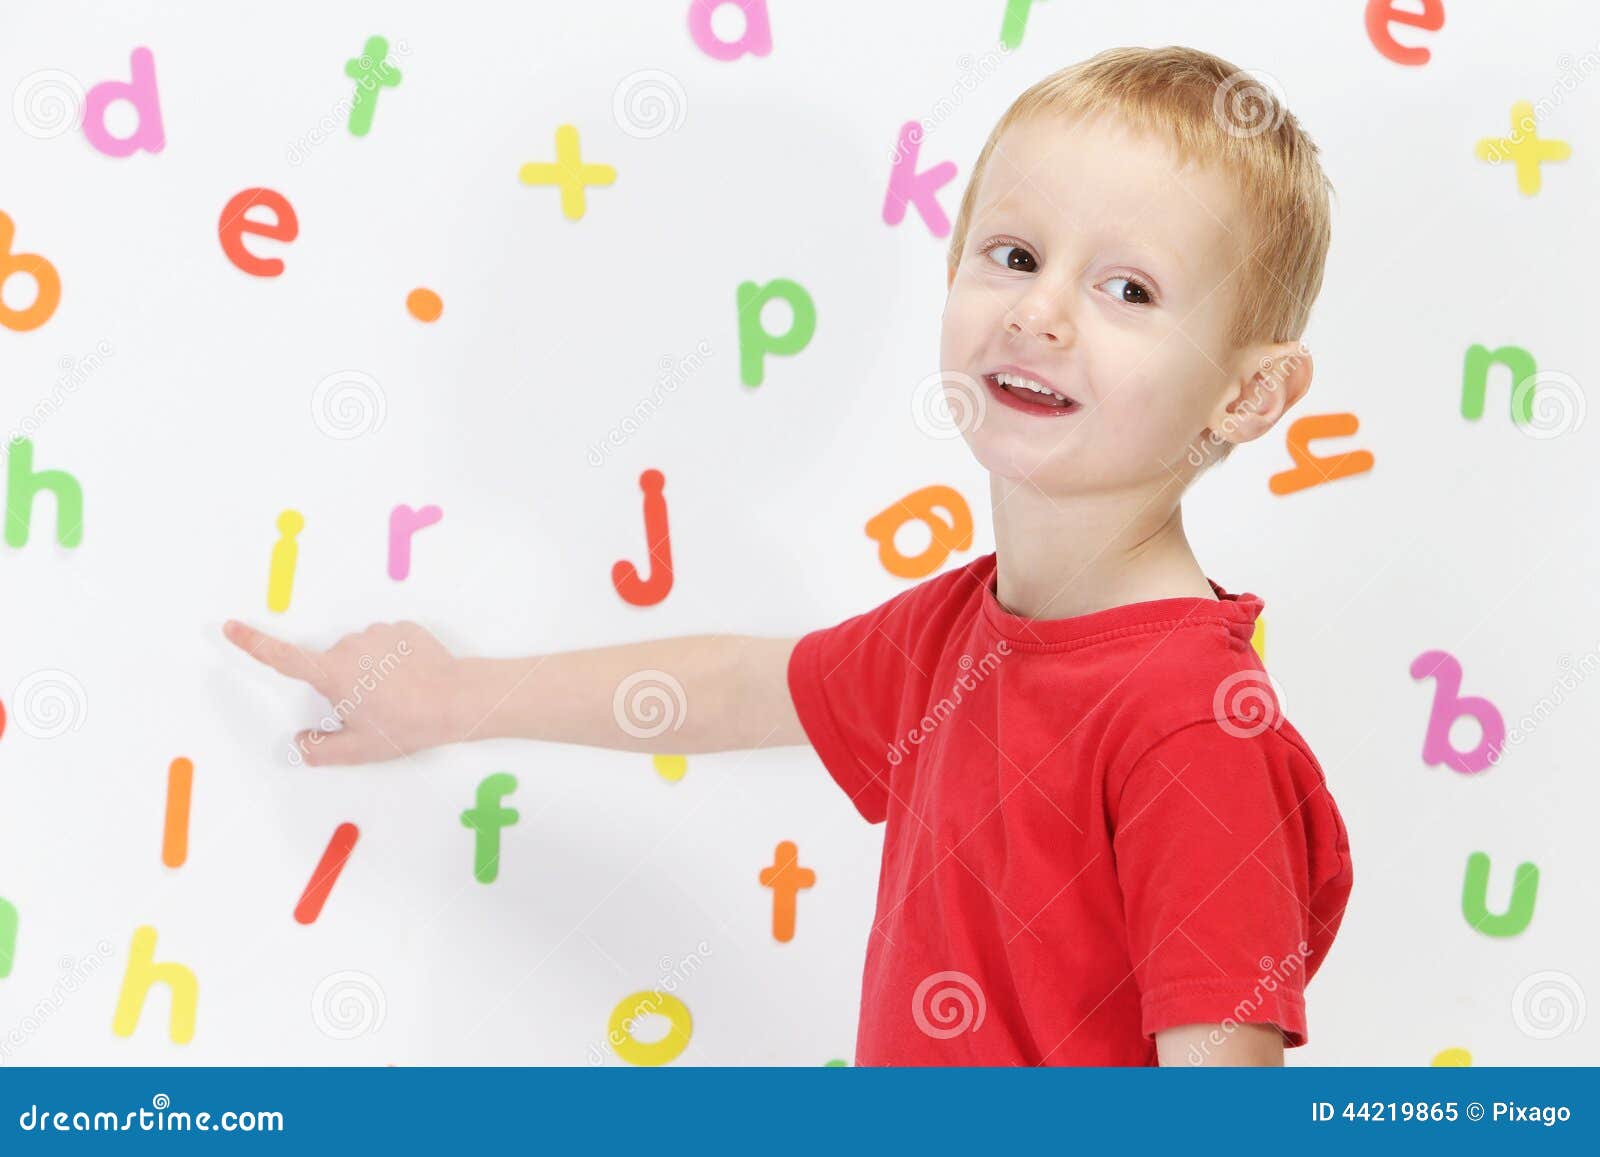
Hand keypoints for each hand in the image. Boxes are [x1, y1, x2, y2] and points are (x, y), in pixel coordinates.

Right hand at [222, 618, 466, 765]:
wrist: (455, 699)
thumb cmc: (406, 724)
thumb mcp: (358, 749)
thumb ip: (319, 749)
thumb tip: (300, 743)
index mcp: (332, 673)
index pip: (283, 658)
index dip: (254, 644)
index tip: (231, 627)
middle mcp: (350, 646)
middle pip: (333, 666)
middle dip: (345, 686)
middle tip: (375, 710)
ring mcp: (378, 633)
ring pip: (362, 655)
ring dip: (371, 672)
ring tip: (398, 696)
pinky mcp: (403, 628)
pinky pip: (388, 645)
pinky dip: (393, 660)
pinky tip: (412, 679)